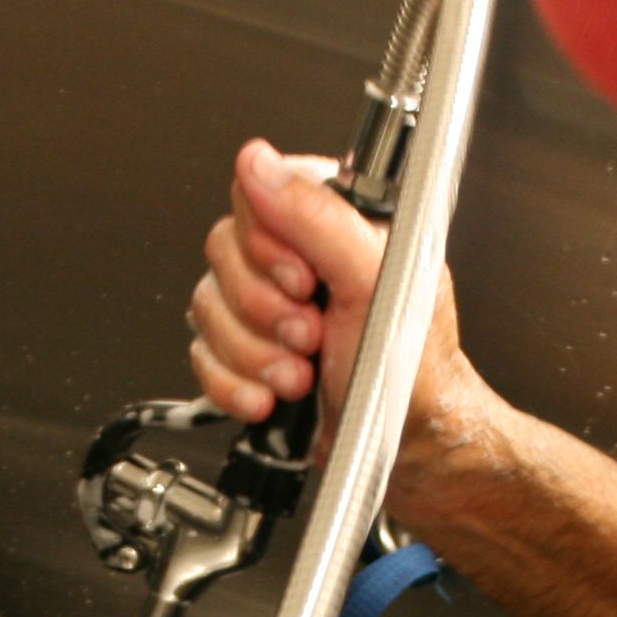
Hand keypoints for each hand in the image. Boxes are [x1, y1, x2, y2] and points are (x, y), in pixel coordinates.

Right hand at [190, 139, 502, 524]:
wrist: (406, 451)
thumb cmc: (414, 375)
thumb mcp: (375, 281)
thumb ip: (319, 216)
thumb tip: (260, 165)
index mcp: (338, 223)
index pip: (259, 194)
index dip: (269, 243)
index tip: (304, 281)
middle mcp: (301, 257)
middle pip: (225, 251)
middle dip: (264, 310)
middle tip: (310, 334)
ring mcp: (271, 306)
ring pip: (209, 305)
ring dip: (254, 353)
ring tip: (301, 374)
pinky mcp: (249, 351)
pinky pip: (202, 352)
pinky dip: (235, 383)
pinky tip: (274, 396)